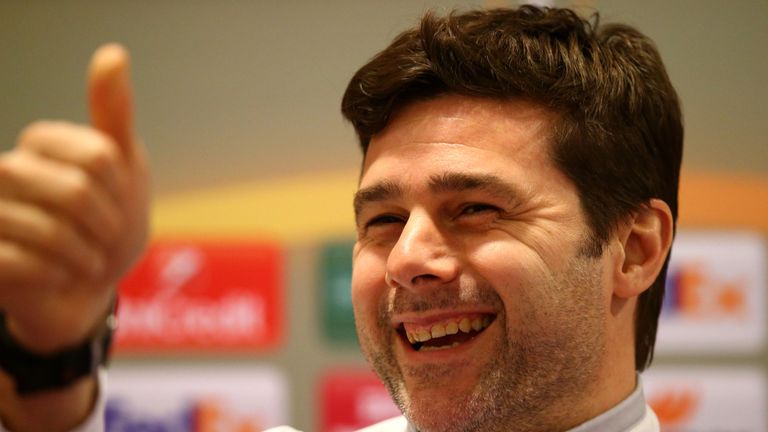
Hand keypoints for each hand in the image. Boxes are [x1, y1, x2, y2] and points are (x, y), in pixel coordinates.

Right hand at [0, 44, 148, 352]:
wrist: (89, 289)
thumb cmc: (108, 224)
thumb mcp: (123, 167)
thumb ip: (113, 113)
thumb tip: (114, 52)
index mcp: (40, 144)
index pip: (98, 157)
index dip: (121, 190)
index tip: (119, 202)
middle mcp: (5, 171)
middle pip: (77, 192)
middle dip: (106, 225)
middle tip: (104, 238)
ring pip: (50, 231)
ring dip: (85, 255)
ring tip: (84, 259)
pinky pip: (25, 264)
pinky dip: (58, 276)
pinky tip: (57, 275)